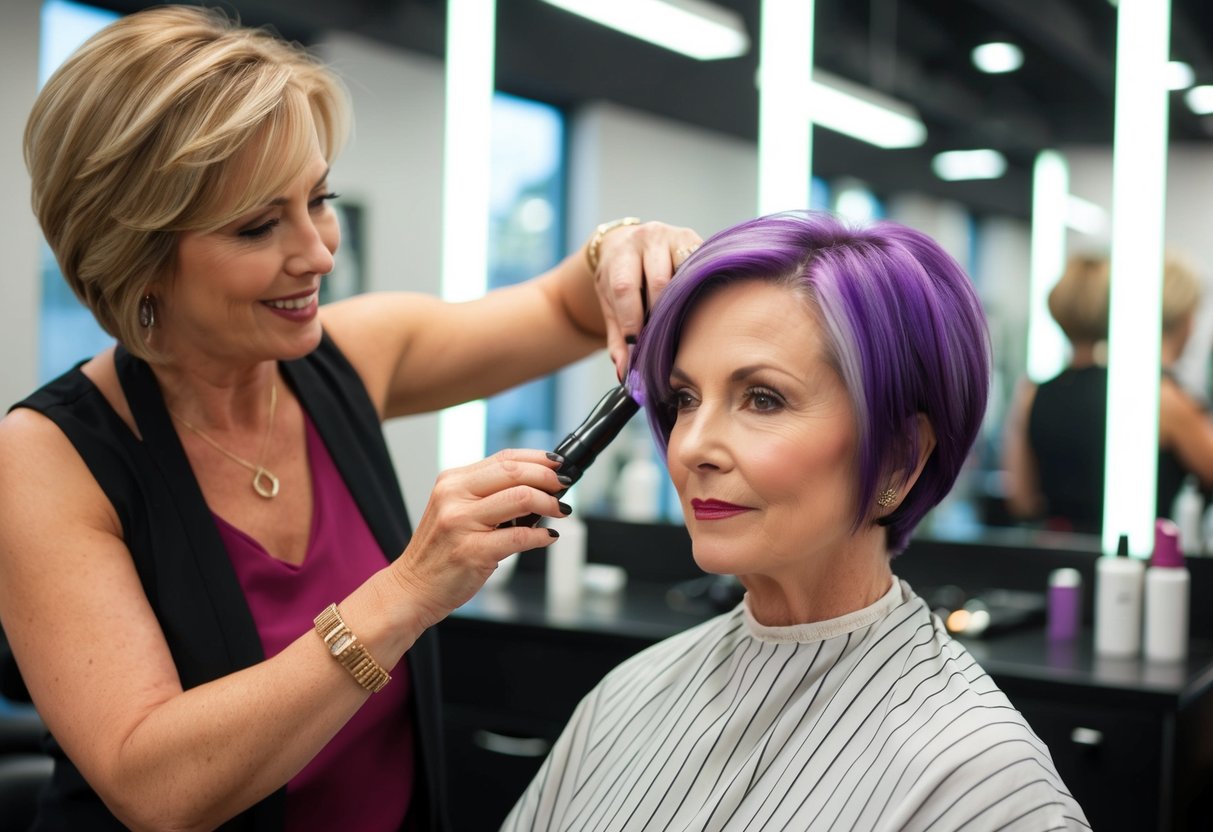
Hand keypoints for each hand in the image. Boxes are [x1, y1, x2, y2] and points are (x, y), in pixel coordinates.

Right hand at [388, 449, 567, 629]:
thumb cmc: (439, 551)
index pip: (504, 458)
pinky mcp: (472, 552)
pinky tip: (546, 537)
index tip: (557, 466)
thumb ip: (486, 494)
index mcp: (451, 482)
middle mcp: (453, 497)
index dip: (538, 459)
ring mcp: (461, 524)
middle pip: (514, 472)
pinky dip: (541, 535)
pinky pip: (519, 536)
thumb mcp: (454, 510)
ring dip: (549, 503)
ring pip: (520, 499)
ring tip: (559, 510)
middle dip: (548, 478)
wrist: (412, 588)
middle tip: (563, 487)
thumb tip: (535, 485)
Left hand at [592, 220, 700, 377]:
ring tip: (683, 324)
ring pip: (686, 274)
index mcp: (621, 254)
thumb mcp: (610, 305)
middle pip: (659, 281)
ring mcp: (676, 236)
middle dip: (661, 314)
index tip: (639, 346)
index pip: (626, 288)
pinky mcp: (697, 240)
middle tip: (663, 339)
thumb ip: (616, 339)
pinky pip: (703, 268)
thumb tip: (625, 374)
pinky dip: (700, 289)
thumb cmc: (619, 278)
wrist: (628, 242)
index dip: (633, 319)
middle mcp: (649, 238)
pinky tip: (699, 307)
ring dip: (685, 302)